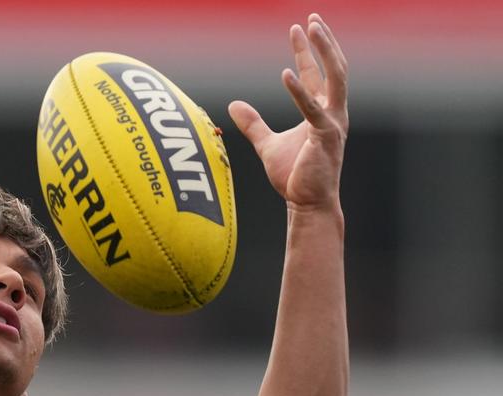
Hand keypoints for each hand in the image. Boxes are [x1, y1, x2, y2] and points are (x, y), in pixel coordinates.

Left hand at [228, 13, 348, 209]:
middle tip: (309, 18)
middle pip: (332, 68)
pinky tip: (285, 74)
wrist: (306, 204)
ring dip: (323, 51)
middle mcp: (333, 113)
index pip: (316, 73)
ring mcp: (333, 123)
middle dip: (322, 41)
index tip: (298, 27)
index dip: (307, 50)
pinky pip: (313, 109)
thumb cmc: (293, 178)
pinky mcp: (326, 137)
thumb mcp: (267, 145)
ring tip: (309, 29)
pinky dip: (299, 91)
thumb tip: (234, 104)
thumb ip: (253, 124)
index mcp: (322, 112)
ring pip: (334, 78)